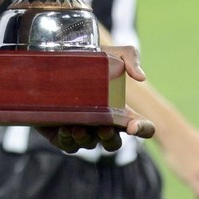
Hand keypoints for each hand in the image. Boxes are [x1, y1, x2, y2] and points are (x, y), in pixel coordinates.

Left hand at [36, 44, 154, 153]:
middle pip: (113, 143)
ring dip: (86, 139)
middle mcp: (104, 124)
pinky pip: (68, 145)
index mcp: (121, 110)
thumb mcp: (111, 53)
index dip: (143, 129)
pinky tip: (64, 129)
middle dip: (110, 139)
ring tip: (78, 128)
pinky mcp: (62, 133)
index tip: (134, 126)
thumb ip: (130, 56)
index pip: (141, 125)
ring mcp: (84, 130)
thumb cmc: (89, 58)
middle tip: (104, 128)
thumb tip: (141, 77)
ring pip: (89, 144)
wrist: (56, 56)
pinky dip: (67, 141)